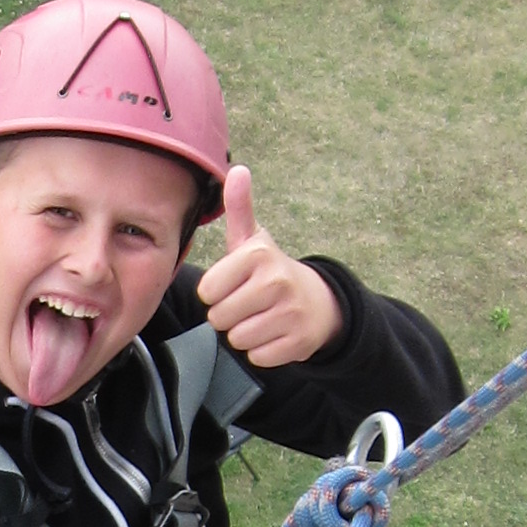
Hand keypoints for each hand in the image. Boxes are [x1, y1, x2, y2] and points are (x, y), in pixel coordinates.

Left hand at [197, 165, 343, 365]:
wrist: (319, 301)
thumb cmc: (270, 271)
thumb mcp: (253, 240)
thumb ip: (238, 208)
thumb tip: (237, 169)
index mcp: (258, 255)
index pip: (208, 291)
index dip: (216, 292)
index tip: (233, 285)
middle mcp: (276, 282)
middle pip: (219, 318)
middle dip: (228, 315)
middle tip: (248, 303)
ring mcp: (290, 313)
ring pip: (238, 339)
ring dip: (244, 333)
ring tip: (261, 317)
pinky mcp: (299, 342)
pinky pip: (258, 357)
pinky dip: (262, 350)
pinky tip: (275, 332)